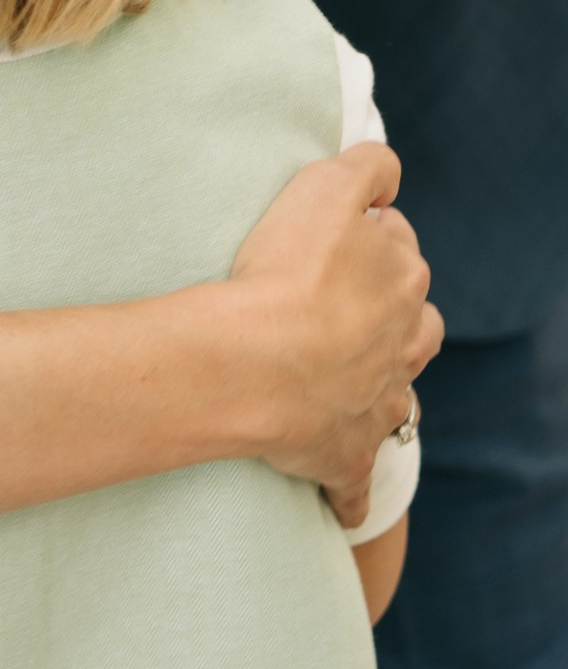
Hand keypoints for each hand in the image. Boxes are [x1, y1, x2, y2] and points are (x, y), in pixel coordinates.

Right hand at [222, 143, 440, 499]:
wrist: (259, 364)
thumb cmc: (288, 273)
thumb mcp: (327, 188)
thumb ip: (367, 168)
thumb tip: (387, 173)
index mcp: (403, 283)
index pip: (398, 248)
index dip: (364, 238)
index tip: (328, 240)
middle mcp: (402, 346)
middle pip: (409, 324)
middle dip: (383, 314)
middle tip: (331, 305)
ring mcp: (376, 404)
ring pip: (396, 396)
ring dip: (380, 388)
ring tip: (344, 379)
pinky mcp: (344, 455)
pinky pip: (352, 480)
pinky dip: (346, 489)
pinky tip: (335, 499)